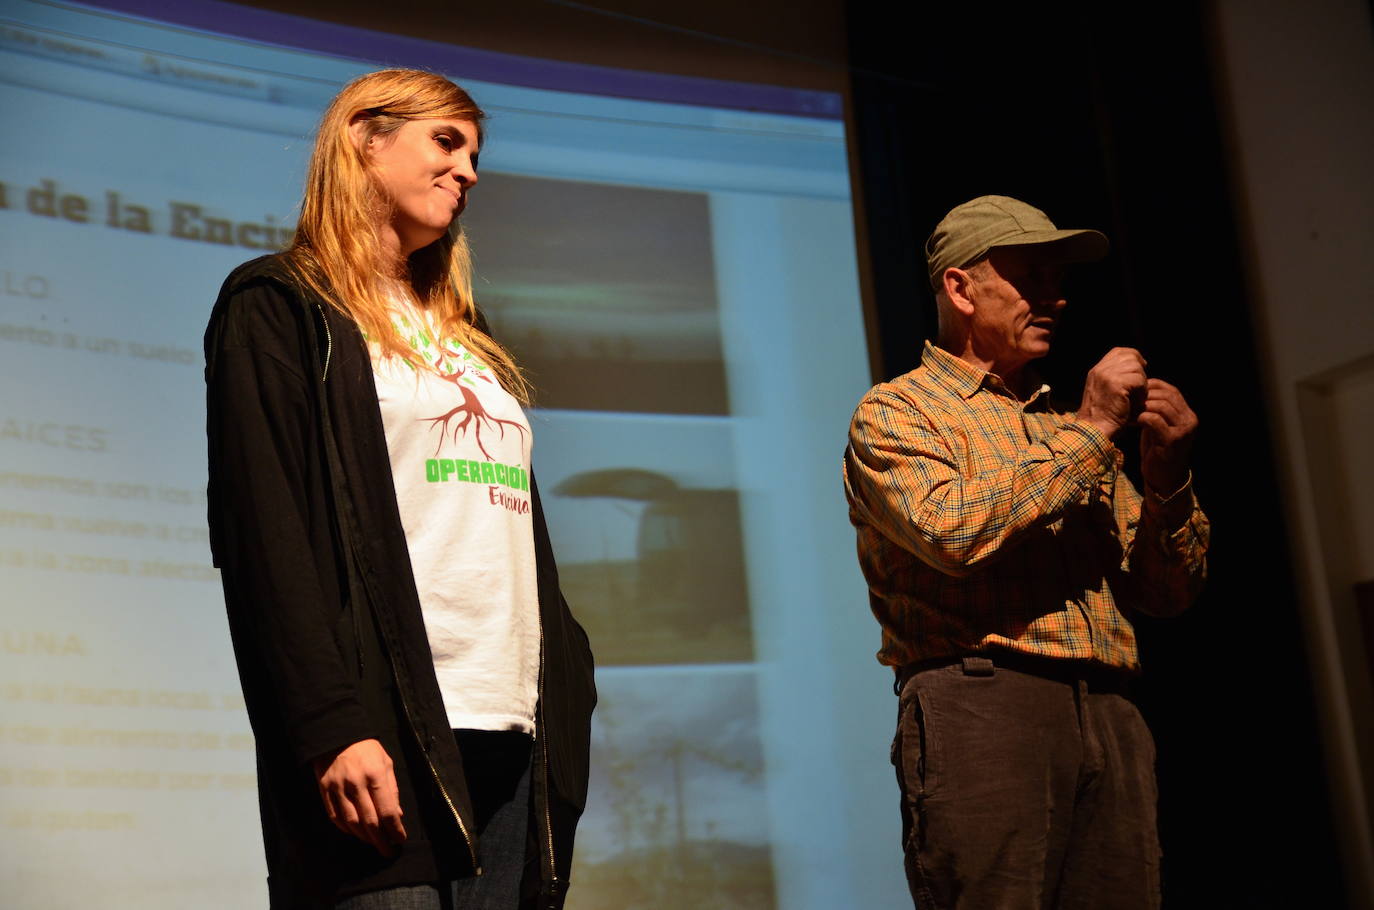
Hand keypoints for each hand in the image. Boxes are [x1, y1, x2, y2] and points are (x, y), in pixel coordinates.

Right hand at [312, 738, 406, 855]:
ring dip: (364, 837)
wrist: (336, 734)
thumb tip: (397, 816)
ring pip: (351, 822)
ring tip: (373, 843)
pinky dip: (346, 829)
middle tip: (388, 851)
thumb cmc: (366, 748)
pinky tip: (355, 833)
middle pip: (369, 821)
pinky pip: (335, 816)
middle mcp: (356, 783)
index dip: (395, 829)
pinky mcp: (324, 790)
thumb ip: (392, 789)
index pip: (387, 810)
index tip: (400, 839)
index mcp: (375, 775)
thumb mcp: (386, 762)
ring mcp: (338, 788)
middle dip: (381, 840)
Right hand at [1077, 347, 1147, 437]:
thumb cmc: (1103, 416)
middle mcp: (1100, 370)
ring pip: (1137, 368)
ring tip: (1135, 397)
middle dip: (1140, 371)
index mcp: (1096, 370)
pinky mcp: (1117, 384)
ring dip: (1141, 383)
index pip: (1119, 351)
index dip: (1133, 357)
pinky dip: (1142, 392)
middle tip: (1138, 388)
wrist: (1094, 430)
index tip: (1141, 369)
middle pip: (1130, 357)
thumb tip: (1138, 366)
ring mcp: (1107, 376)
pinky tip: (1135, 402)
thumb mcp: (1105, 391)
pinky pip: (1139, 380)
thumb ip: (1115, 377)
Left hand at [1136, 378, 1197, 495]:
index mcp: (1188, 415)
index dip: (1152, 387)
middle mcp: (1189, 421)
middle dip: (1145, 396)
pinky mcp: (1172, 441)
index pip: (1171, 390)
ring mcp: (1183, 431)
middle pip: (1166, 396)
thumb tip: (1141, 390)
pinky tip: (1132, 422)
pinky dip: (1141, 417)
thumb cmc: (1158, 450)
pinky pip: (1154, 420)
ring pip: (1161, 405)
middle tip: (1129, 401)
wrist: (1164, 479)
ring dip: (1141, 406)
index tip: (1134, 392)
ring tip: (1129, 412)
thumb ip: (1157, 410)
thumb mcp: (1160, 426)